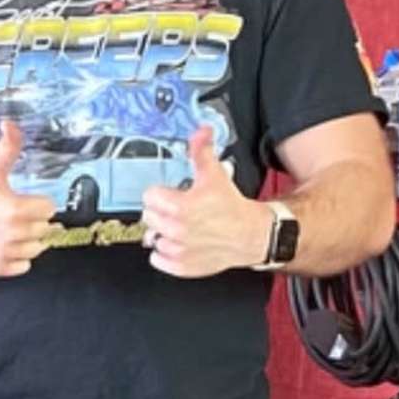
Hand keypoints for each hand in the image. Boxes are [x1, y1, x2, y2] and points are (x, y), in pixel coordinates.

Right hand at [0, 115, 53, 279]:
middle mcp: (12, 233)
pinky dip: (17, 257)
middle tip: (16, 215)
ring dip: (27, 240)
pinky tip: (5, 244)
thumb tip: (11, 125)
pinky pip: (24, 266)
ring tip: (11, 229)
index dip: (38, 203)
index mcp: (15, 209)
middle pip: (44, 229)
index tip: (26, 201)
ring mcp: (5, 252)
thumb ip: (8, 147)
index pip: (48, 209)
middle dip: (32, 221)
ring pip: (36, 248)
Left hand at [139, 120, 270, 280]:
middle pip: (148, 216)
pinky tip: (178, 243)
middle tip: (176, 209)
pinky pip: (157, 259)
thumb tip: (201, 131)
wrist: (250, 234)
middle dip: (160, 210)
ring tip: (179, 226)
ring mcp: (178, 250)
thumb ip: (202, 151)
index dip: (161, 192)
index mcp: (181, 206)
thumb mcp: (215, 174)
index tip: (171, 193)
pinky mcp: (181, 266)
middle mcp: (176, 230)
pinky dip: (164, 253)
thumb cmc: (231, 207)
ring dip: (162, 232)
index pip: (149, 196)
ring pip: (152, 237)